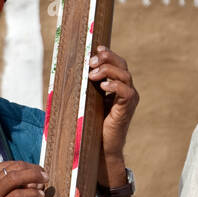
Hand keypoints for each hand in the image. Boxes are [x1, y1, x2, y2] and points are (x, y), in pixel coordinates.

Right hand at [0, 161, 47, 196]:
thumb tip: (25, 182)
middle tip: (44, 176)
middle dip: (33, 170)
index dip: (26, 167)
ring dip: (35, 178)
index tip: (36, 171)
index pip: (9, 164)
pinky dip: (32, 194)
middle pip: (15, 168)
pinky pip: (19, 196)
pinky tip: (39, 196)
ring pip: (17, 178)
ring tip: (43, 184)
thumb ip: (0, 186)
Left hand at [89, 46, 137, 183]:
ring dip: (108, 70)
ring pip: (125, 75)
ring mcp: (128, 100)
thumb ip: (84, 87)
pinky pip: (127, 92)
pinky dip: (115, 86)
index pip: (117, 63)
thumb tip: (68, 73)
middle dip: (107, 58)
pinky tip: (102, 86)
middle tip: (91, 61)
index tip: (96, 47)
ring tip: (91, 74)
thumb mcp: (86, 102)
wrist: (99, 149)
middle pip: (122, 65)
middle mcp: (126, 91)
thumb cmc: (90, 126)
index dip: (108, 53)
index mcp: (117, 87)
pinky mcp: (127, 109)